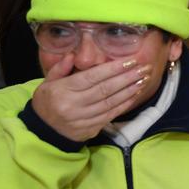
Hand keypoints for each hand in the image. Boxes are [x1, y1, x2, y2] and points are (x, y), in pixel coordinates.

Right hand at [32, 55, 151, 141]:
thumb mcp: (47, 83)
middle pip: (105, 89)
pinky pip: (111, 114)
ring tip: (144, 79)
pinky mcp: (92, 128)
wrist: (43, 133)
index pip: (92, 77)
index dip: (113, 68)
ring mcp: (84, 118)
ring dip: (130, 90)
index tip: (130, 60)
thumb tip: (73, 55)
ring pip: (111, 102)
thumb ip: (60, 69)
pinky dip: (125, 104)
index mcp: (63, 91)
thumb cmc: (47, 103)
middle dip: (127, 77)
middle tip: (144, 67)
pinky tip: (135, 94)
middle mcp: (74, 105)